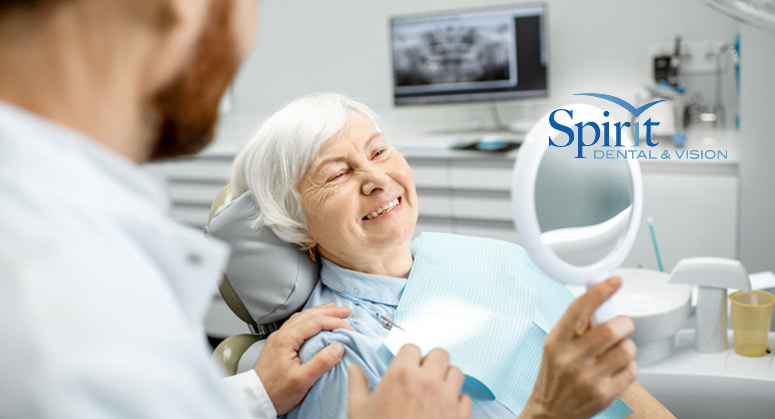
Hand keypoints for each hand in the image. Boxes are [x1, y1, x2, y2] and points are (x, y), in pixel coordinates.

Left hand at [254, 303, 353, 414]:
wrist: (256, 399)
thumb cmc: (276, 392)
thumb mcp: (302, 380)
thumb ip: (321, 362)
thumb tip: (338, 347)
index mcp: (287, 339)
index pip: (316, 322)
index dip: (335, 322)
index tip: (349, 328)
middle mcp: (281, 334)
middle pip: (309, 315)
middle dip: (329, 311)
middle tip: (346, 312)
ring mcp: (278, 338)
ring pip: (302, 318)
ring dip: (319, 313)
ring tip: (333, 311)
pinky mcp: (278, 344)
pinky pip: (296, 324)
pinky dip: (310, 319)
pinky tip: (314, 322)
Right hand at [348, 344, 471, 418]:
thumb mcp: (358, 409)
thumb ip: (357, 384)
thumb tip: (354, 369)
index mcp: (402, 374)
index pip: (412, 348)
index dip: (408, 357)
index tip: (405, 367)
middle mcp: (428, 381)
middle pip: (440, 354)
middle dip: (432, 362)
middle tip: (422, 376)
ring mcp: (446, 398)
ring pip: (456, 372)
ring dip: (447, 378)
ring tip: (435, 391)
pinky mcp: (459, 415)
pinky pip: (465, 398)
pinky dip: (457, 402)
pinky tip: (444, 409)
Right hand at [521, 277, 636, 418]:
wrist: (550, 412)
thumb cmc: (555, 374)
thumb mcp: (555, 345)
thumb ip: (576, 324)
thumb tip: (599, 297)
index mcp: (556, 341)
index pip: (578, 309)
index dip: (599, 292)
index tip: (614, 281)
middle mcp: (571, 359)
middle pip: (611, 329)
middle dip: (623, 323)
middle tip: (621, 325)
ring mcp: (588, 378)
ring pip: (626, 349)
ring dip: (627, 346)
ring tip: (616, 351)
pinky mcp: (604, 394)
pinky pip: (632, 370)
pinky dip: (628, 366)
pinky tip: (615, 369)